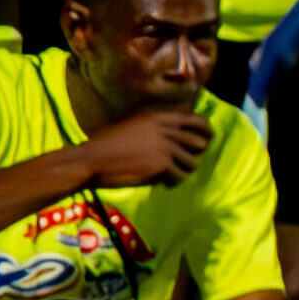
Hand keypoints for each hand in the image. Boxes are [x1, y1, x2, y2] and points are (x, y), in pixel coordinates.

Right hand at [80, 108, 212, 186]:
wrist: (91, 159)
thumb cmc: (108, 144)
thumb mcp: (135, 126)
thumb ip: (157, 128)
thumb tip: (177, 135)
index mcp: (159, 117)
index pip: (196, 119)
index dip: (205, 130)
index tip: (207, 138)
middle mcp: (166, 129)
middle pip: (199, 142)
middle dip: (196, 154)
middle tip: (186, 162)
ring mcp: (166, 146)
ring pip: (192, 162)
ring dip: (183, 170)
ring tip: (170, 174)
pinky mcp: (162, 164)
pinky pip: (180, 176)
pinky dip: (173, 182)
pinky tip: (162, 182)